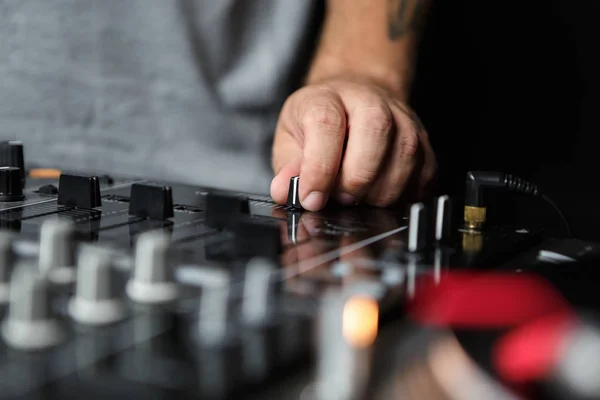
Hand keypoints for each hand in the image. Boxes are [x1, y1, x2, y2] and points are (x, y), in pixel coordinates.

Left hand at [270, 78, 436, 210]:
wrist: (354, 96)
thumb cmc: (319, 120)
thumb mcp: (290, 138)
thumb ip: (289, 166)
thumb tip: (285, 191)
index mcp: (326, 97)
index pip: (326, 124)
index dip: (319, 168)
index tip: (312, 198)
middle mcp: (369, 101)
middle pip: (375, 132)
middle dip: (356, 178)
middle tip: (341, 199)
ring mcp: (402, 117)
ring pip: (405, 154)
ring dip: (382, 190)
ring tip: (361, 200)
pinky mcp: (423, 139)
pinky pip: (425, 170)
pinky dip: (406, 193)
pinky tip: (385, 197)